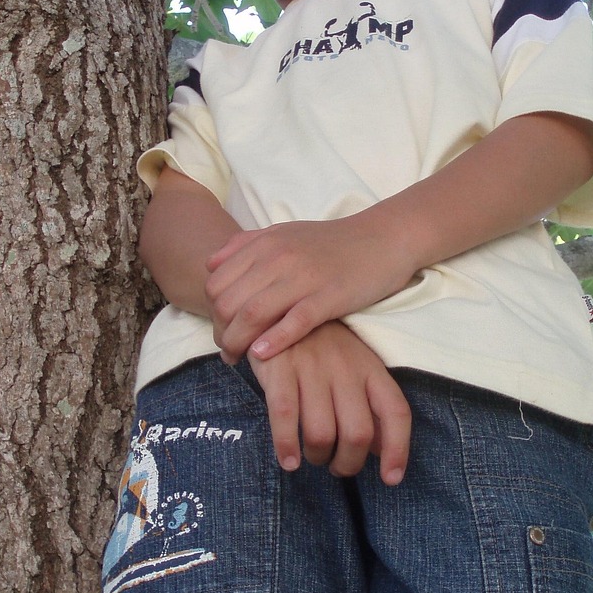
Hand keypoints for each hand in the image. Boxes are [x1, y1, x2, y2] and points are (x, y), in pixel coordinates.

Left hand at [206, 215, 417, 362]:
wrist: (382, 239)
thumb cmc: (332, 243)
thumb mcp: (285, 233)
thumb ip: (247, 245)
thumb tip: (211, 263)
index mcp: (265, 243)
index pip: (216, 283)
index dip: (211, 312)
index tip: (221, 330)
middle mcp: (278, 258)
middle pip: (228, 302)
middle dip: (220, 333)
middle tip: (228, 350)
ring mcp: (303, 277)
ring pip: (253, 314)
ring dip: (238, 342)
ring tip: (238, 358)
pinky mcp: (328, 297)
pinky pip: (293, 322)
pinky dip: (272, 341)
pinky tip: (262, 354)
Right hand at [246, 320, 411, 484]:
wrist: (279, 308)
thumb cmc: (322, 347)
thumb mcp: (355, 368)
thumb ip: (370, 406)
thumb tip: (382, 452)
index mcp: (371, 369)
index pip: (396, 412)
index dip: (398, 449)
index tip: (391, 479)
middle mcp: (346, 369)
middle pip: (358, 433)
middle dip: (348, 463)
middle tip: (336, 467)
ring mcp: (313, 369)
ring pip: (322, 432)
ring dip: (317, 456)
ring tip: (310, 458)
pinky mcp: (280, 370)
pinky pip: (285, 417)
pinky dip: (287, 446)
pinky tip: (288, 460)